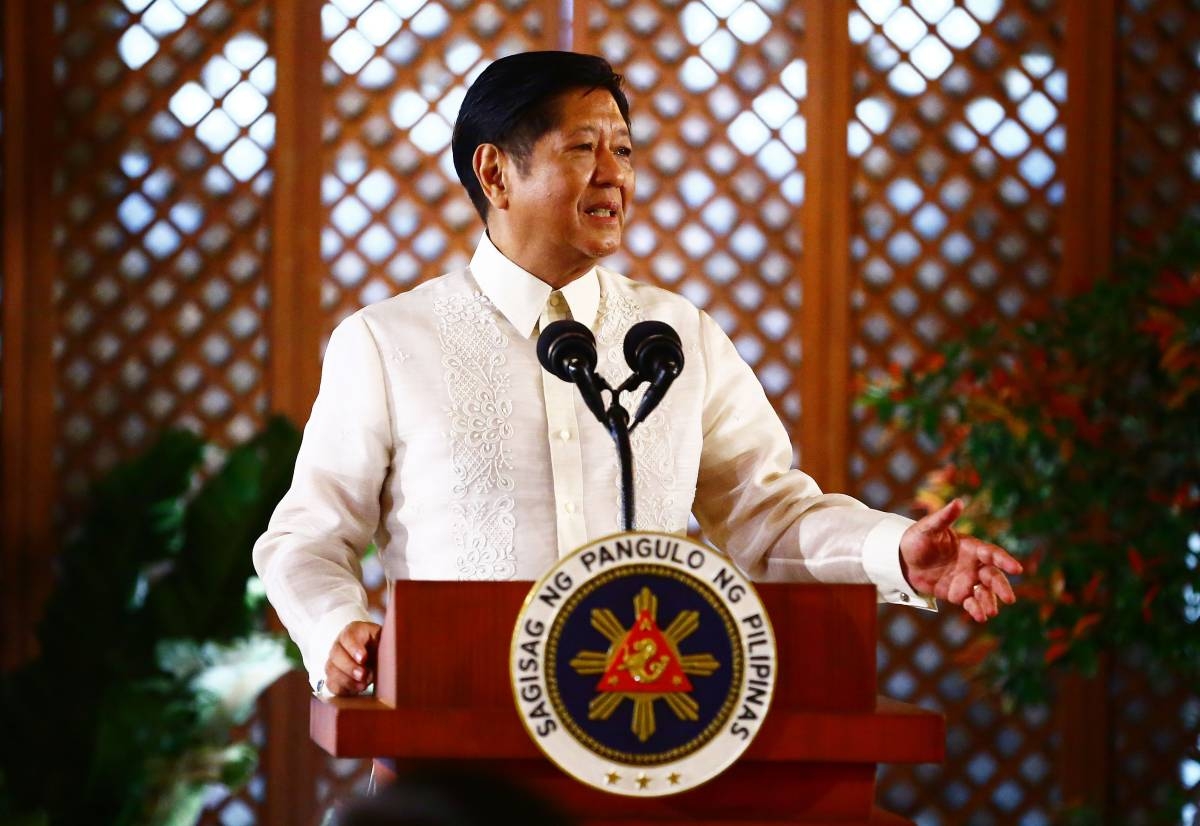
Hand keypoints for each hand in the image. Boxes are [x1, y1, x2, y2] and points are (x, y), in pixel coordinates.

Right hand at [324, 621, 381, 695]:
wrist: (378, 658)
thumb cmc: (383, 646)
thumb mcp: (387, 640)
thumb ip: (387, 643)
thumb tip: (393, 650)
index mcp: (354, 631)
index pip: (348, 636)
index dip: (353, 647)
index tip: (363, 658)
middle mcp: (340, 644)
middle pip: (336, 653)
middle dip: (349, 667)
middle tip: (363, 675)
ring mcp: (334, 661)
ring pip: (331, 669)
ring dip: (346, 680)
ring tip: (362, 686)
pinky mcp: (333, 676)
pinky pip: (330, 684)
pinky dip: (341, 689)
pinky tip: (354, 691)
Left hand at [899, 499, 1022, 622]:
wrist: (902, 560)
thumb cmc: (917, 539)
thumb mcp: (928, 527)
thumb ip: (944, 517)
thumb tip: (958, 502)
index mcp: (971, 547)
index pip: (992, 553)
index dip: (1004, 560)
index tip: (1017, 569)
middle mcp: (973, 564)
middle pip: (993, 576)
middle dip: (1001, 586)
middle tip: (1009, 598)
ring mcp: (967, 580)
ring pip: (985, 592)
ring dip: (990, 601)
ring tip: (991, 612)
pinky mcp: (958, 594)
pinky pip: (971, 603)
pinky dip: (977, 610)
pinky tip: (980, 616)